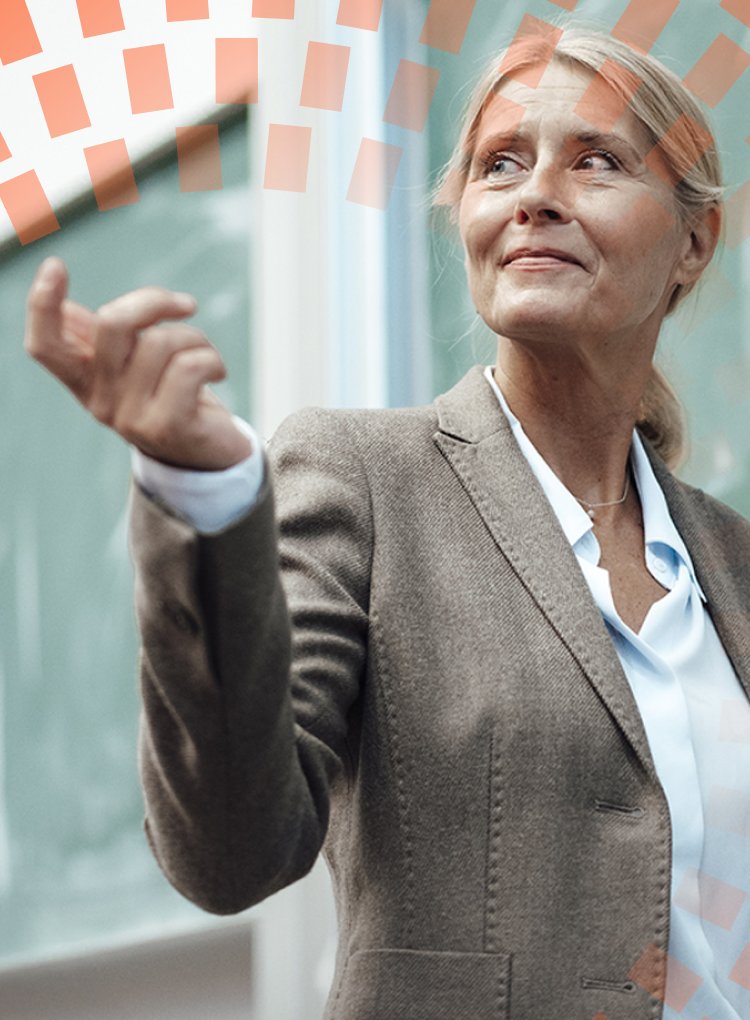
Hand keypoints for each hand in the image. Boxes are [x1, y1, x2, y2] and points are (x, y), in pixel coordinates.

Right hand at [24, 257, 252, 469]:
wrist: (209, 453)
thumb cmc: (173, 397)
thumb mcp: (135, 367)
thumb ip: (106, 341)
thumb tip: (65, 310)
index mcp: (86, 380)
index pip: (46, 345)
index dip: (42, 305)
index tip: (56, 266)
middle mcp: (101, 401)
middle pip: (112, 324)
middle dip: (153, 301)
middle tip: (185, 305)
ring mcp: (132, 417)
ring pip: (161, 342)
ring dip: (196, 338)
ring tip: (205, 354)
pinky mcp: (167, 426)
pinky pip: (190, 367)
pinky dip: (212, 359)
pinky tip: (218, 372)